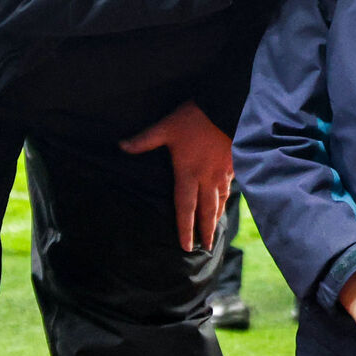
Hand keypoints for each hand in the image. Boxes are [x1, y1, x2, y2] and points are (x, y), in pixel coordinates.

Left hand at [120, 101, 231, 251]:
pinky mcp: (234, 163)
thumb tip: (121, 146)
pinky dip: (227, 197)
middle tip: (206, 248)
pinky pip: (230, 186)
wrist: (227, 107)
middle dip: (206, 231)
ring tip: (216, 229)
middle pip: (206, 210)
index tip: (186, 247)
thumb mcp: (166, 127)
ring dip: (217, 217)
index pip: (185, 208)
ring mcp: (222, 172)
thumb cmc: (194, 118)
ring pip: (220, 200)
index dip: (185, 229)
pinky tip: (226, 198)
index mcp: (188, 173)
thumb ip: (144, 140)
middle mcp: (206, 178)